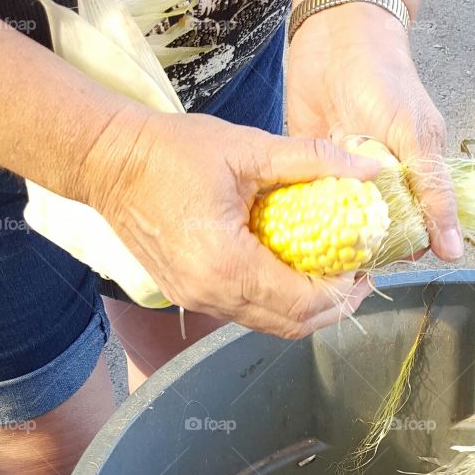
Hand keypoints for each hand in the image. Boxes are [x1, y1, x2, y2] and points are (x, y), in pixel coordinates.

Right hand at [76, 109, 378, 337]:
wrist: (106, 162)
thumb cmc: (170, 152)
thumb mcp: (248, 148)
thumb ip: (312, 160)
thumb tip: (369, 167)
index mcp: (228, 265)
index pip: (304, 302)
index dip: (343, 292)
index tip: (366, 267)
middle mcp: (213, 295)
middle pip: (292, 326)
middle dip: (333, 306)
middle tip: (358, 277)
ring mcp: (200, 300)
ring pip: (271, 324)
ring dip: (307, 306)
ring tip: (332, 273)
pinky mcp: (191, 295)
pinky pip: (248, 312)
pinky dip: (278, 300)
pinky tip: (293, 270)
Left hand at [286, 4, 462, 262]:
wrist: (336, 33)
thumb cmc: (386, 80)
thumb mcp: (417, 140)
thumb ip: (433, 193)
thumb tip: (452, 252)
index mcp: (411, 180)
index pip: (410, 233)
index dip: (399, 251)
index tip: (383, 264)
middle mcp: (377, 184)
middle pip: (369, 233)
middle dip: (360, 247)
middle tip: (348, 260)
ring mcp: (342, 177)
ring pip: (335, 222)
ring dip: (329, 235)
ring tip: (321, 248)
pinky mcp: (309, 166)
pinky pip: (303, 200)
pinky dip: (300, 213)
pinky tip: (295, 228)